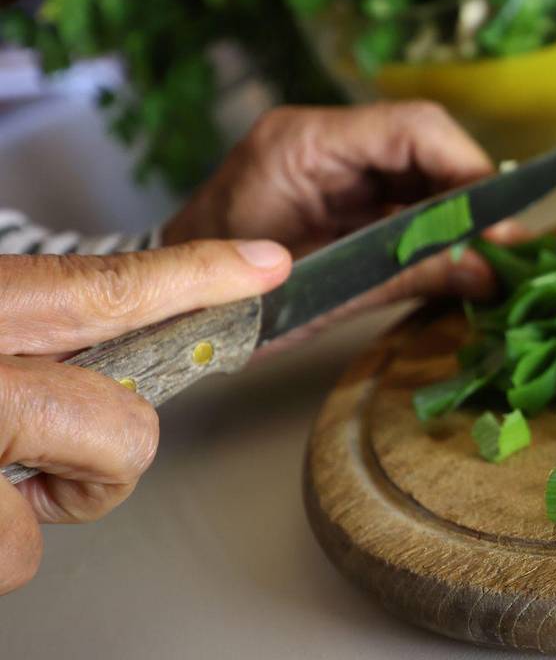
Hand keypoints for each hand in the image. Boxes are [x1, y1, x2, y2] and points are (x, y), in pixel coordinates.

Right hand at [0, 240, 289, 593]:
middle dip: (107, 448)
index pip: (102, 290)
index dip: (197, 276)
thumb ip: (33, 334)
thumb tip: (103, 354)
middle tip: (41, 447)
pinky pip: (20, 552)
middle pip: (123, 424)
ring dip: (42, 497)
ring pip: (85, 493)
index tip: (267, 266)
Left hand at [163, 102, 516, 339]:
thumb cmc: (219, 301)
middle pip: (423, 143)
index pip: (412, 128)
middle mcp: (320, 138)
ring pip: (418, 168)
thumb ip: (405, 275)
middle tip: (509, 245)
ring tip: (490, 255)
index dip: (469, 168)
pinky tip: (455, 255)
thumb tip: (487, 275)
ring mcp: (328, 162)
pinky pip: (399, 194)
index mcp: (303, 143)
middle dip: (471, 192)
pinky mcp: (335, 190)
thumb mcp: (320, 292)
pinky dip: (431, 223)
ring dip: (457, 210)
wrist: (163, 309)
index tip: (504, 219)